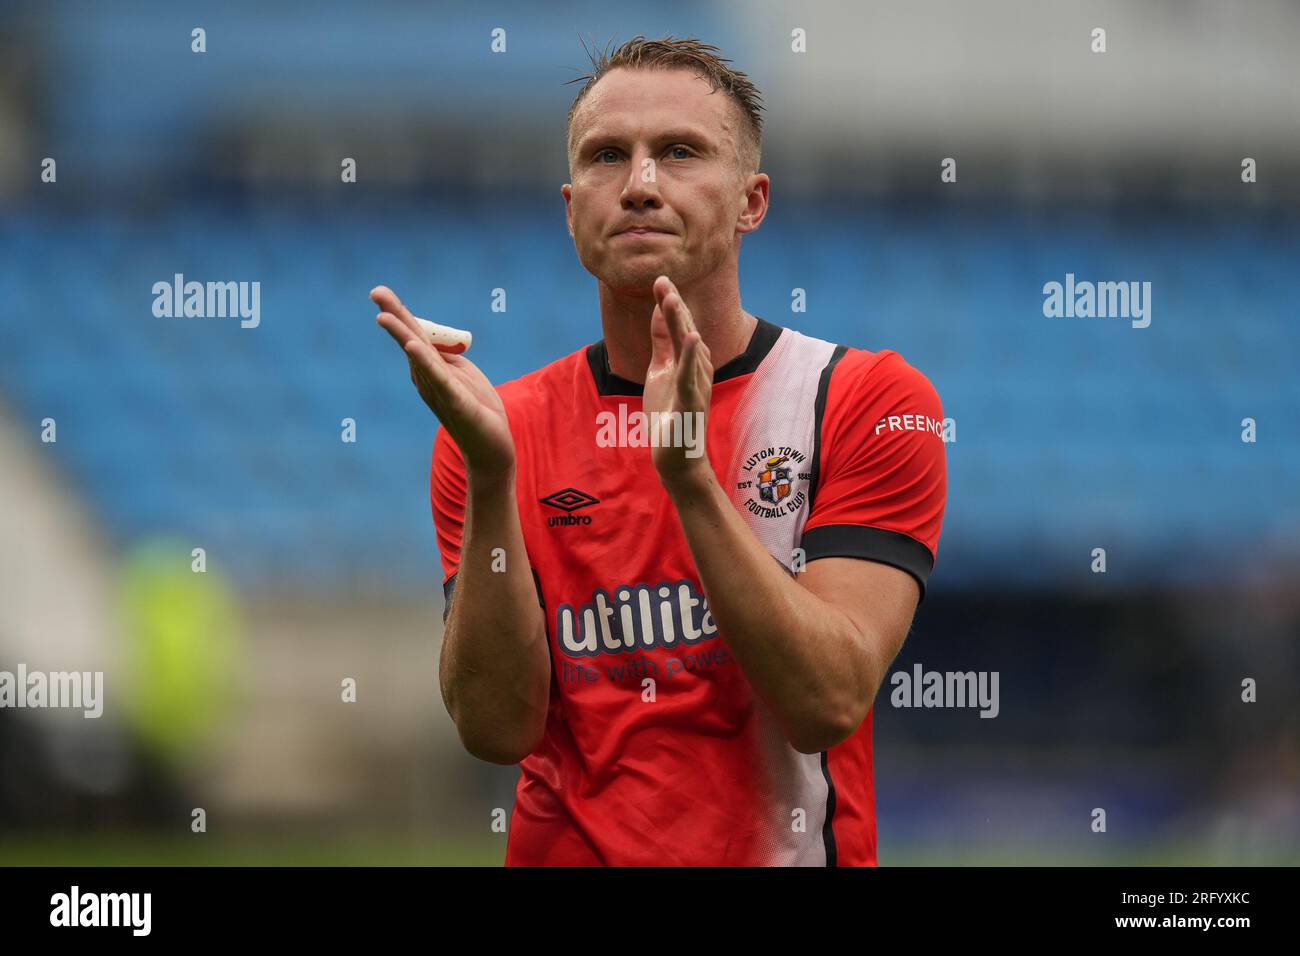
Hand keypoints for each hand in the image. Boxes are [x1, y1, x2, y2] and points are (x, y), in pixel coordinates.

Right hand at [371, 285, 515, 480]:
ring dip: (402, 335)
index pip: (413, 335)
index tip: (380, 292)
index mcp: (430, 369)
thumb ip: (445, 355)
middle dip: (394, 316)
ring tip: (384, 317)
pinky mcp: (456, 402)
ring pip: (419, 357)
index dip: (399, 313)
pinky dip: (425, 362)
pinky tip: (412, 347)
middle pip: (410, 340)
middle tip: (375, 292)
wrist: (491, 447)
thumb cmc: (476, 409)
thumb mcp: (461, 374)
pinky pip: (439, 379)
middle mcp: (428, 379)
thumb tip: (431, 337)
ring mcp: (439, 390)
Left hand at [643, 275, 713, 489]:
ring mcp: (695, 386)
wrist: (678, 459)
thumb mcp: (661, 372)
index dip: (669, 303)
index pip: (677, 326)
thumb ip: (662, 343)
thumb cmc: (671, 415)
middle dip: (673, 305)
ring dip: (679, 323)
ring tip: (670, 298)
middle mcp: (697, 369)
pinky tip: (689, 337)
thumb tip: (659, 313)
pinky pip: (690, 377)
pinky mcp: (690, 404)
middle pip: (684, 331)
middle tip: (662, 279)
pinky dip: (689, 357)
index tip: (659, 278)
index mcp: (688, 361)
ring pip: (687, 350)